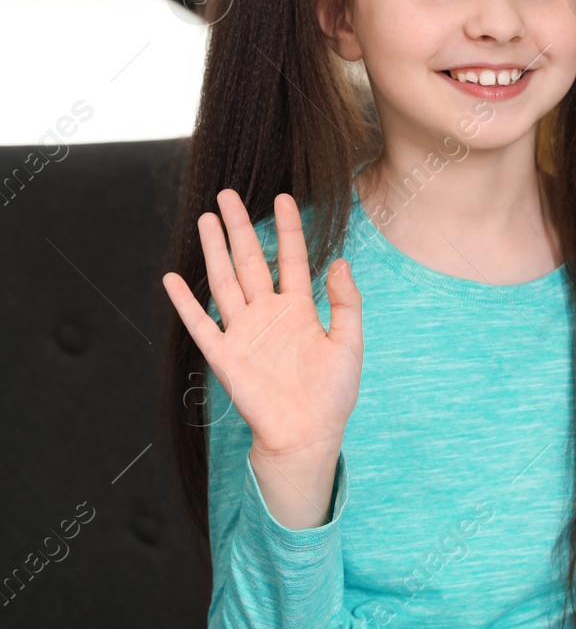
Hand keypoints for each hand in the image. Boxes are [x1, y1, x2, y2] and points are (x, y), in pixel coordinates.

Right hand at [164, 190, 362, 464]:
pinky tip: (172, 279)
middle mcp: (269, 315)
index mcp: (300, 309)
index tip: (284, 197)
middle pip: (251, 261)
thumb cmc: (333, 392)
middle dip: (240, 227)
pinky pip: (201, 324)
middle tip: (228, 195)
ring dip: (214, 252)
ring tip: (204, 220)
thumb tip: (340, 262)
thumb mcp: (350, 342)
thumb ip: (347, 302)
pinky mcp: (225, 357)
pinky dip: (185, 303)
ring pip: (225, 283)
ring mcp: (244, 333)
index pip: (292, 259)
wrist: (309, 433)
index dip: (288, 229)